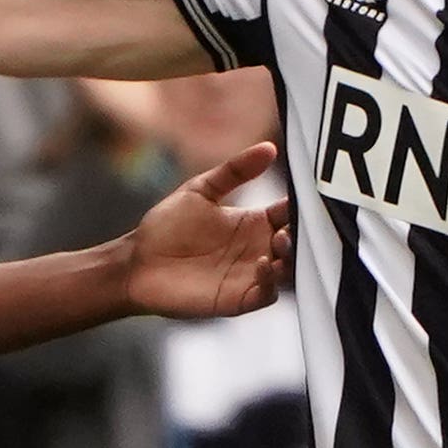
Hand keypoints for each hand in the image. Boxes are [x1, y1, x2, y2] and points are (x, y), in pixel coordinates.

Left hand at [118, 144, 293, 318]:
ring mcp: (250, 275)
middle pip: (297, 243)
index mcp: (253, 222)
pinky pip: (267, 294)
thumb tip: (270, 147)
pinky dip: (271, 283)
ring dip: (292, 258)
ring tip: (280, 241)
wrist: (136, 262)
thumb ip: (235, 170)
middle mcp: (258, 249)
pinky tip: (262, 265)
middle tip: (292, 223)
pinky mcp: (238, 299)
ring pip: (290, 270)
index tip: (311, 195)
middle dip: (303, 234)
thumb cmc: (166, 225)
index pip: (291, 213)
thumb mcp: (201, 190)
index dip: (303, 206)